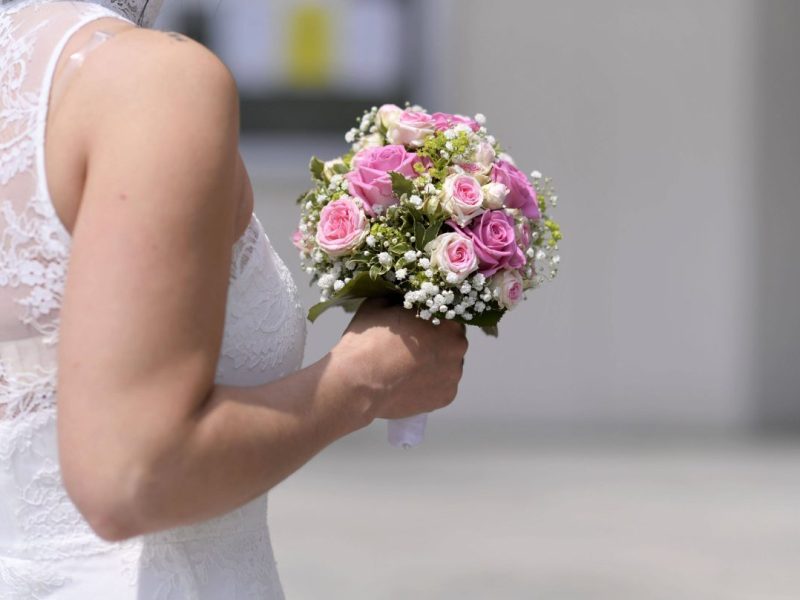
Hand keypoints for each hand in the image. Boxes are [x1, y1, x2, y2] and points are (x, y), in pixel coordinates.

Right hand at [331, 298, 467, 420]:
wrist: (357, 383)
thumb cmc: (368, 340)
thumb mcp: (380, 304)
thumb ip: (399, 298)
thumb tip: (401, 296)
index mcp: (447, 321)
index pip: (447, 314)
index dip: (431, 318)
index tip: (415, 324)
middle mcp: (458, 348)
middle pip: (450, 340)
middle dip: (435, 341)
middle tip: (409, 347)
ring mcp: (453, 375)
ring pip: (447, 364)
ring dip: (434, 363)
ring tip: (407, 367)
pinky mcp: (446, 397)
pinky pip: (441, 386)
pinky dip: (429, 384)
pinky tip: (409, 382)